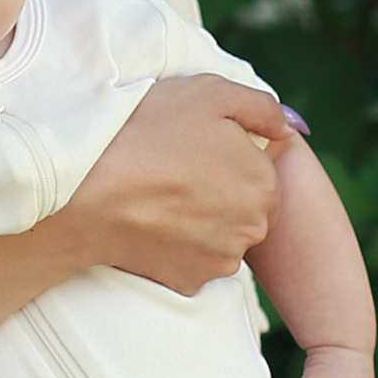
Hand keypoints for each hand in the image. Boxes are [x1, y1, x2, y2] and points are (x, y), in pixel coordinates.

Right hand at [51, 73, 289, 297]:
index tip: (191, 147)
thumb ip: (261, 108)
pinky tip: (149, 222)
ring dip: (199, 219)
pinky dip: (175, 245)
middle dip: (218, 190)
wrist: (86, 192)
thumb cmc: (146, 133)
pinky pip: (191, 260)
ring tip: (157, 196)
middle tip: (173, 170)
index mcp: (264, 182)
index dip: (225, 155)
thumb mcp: (209, 94)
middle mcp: (253, 227)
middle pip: (243, 204)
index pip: (258, 169)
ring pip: (220, 234)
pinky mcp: (189, 282)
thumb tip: (292, 127)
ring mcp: (221, 260)